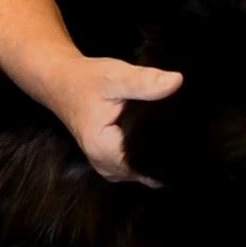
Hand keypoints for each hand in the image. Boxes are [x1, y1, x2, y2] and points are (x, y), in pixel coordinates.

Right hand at [44, 55, 183, 185]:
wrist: (63, 83)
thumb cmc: (87, 80)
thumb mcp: (115, 76)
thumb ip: (144, 82)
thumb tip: (176, 82)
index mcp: (104, 151)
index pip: (149, 163)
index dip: (169, 147)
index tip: (182, 128)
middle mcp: (107, 168)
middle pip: (150, 170)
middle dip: (166, 150)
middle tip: (179, 123)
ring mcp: (110, 170)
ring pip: (147, 170)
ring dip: (158, 152)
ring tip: (169, 126)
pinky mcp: (114, 165)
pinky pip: (139, 166)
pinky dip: (148, 152)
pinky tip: (154, 133)